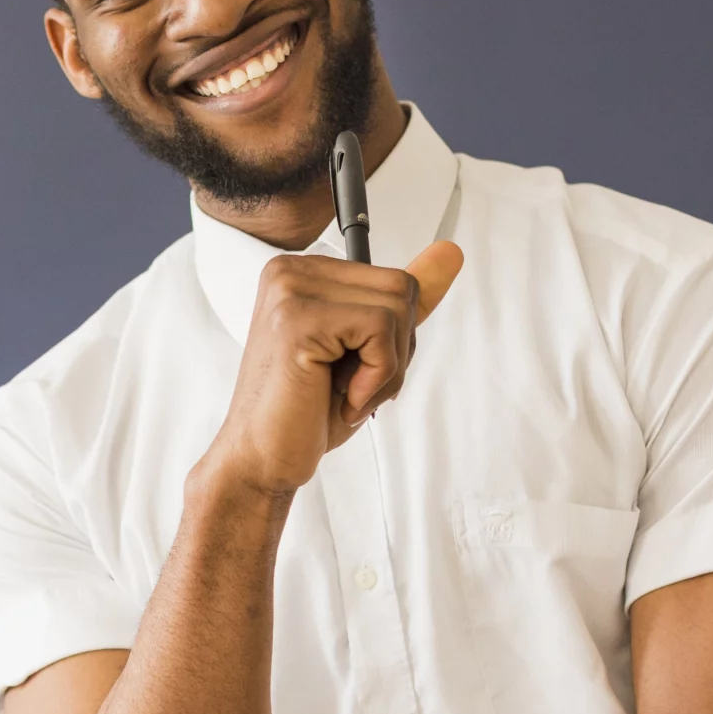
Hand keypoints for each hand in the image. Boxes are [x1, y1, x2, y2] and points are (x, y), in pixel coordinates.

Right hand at [200, 242, 463, 497]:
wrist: (262, 460)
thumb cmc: (307, 412)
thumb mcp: (368, 352)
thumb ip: (402, 304)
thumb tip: (450, 253)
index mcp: (303, 273)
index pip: (394, 281)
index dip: (392, 339)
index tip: (352, 372)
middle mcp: (291, 271)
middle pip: (400, 288)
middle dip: (395, 350)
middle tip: (353, 388)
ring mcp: (290, 290)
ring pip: (396, 307)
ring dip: (387, 368)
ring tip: (347, 395)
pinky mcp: (298, 317)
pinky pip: (380, 329)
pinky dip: (377, 377)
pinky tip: (344, 399)